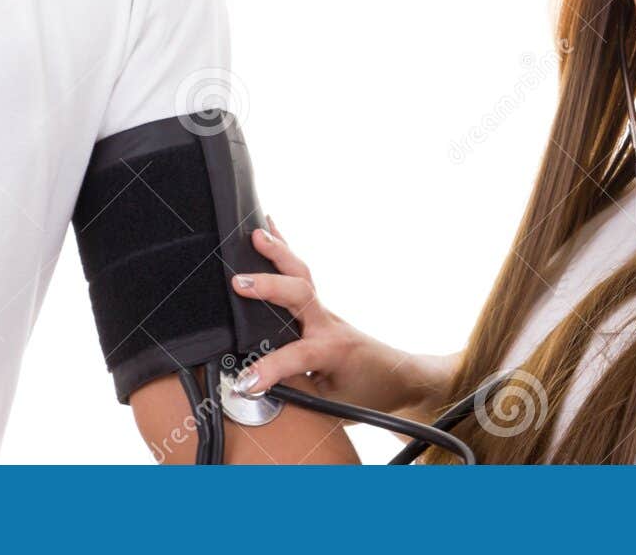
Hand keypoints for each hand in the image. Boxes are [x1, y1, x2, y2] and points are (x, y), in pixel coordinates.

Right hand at [229, 217, 457, 419]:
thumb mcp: (332, 406)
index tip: (245, 382)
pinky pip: (299, 273)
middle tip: (238, 282)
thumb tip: (256, 393)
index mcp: (334, 349)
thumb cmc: (368, 392)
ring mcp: (325, 311)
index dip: (270, 369)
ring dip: (279, 252)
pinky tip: (267, 228)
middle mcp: (329, 323)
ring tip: (256, 234)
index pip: (298, 354)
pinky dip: (283, 250)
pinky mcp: (318, 307)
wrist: (397, 378)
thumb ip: (295, 396)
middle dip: (270, 286)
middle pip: (302, 294)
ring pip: (301, 274)